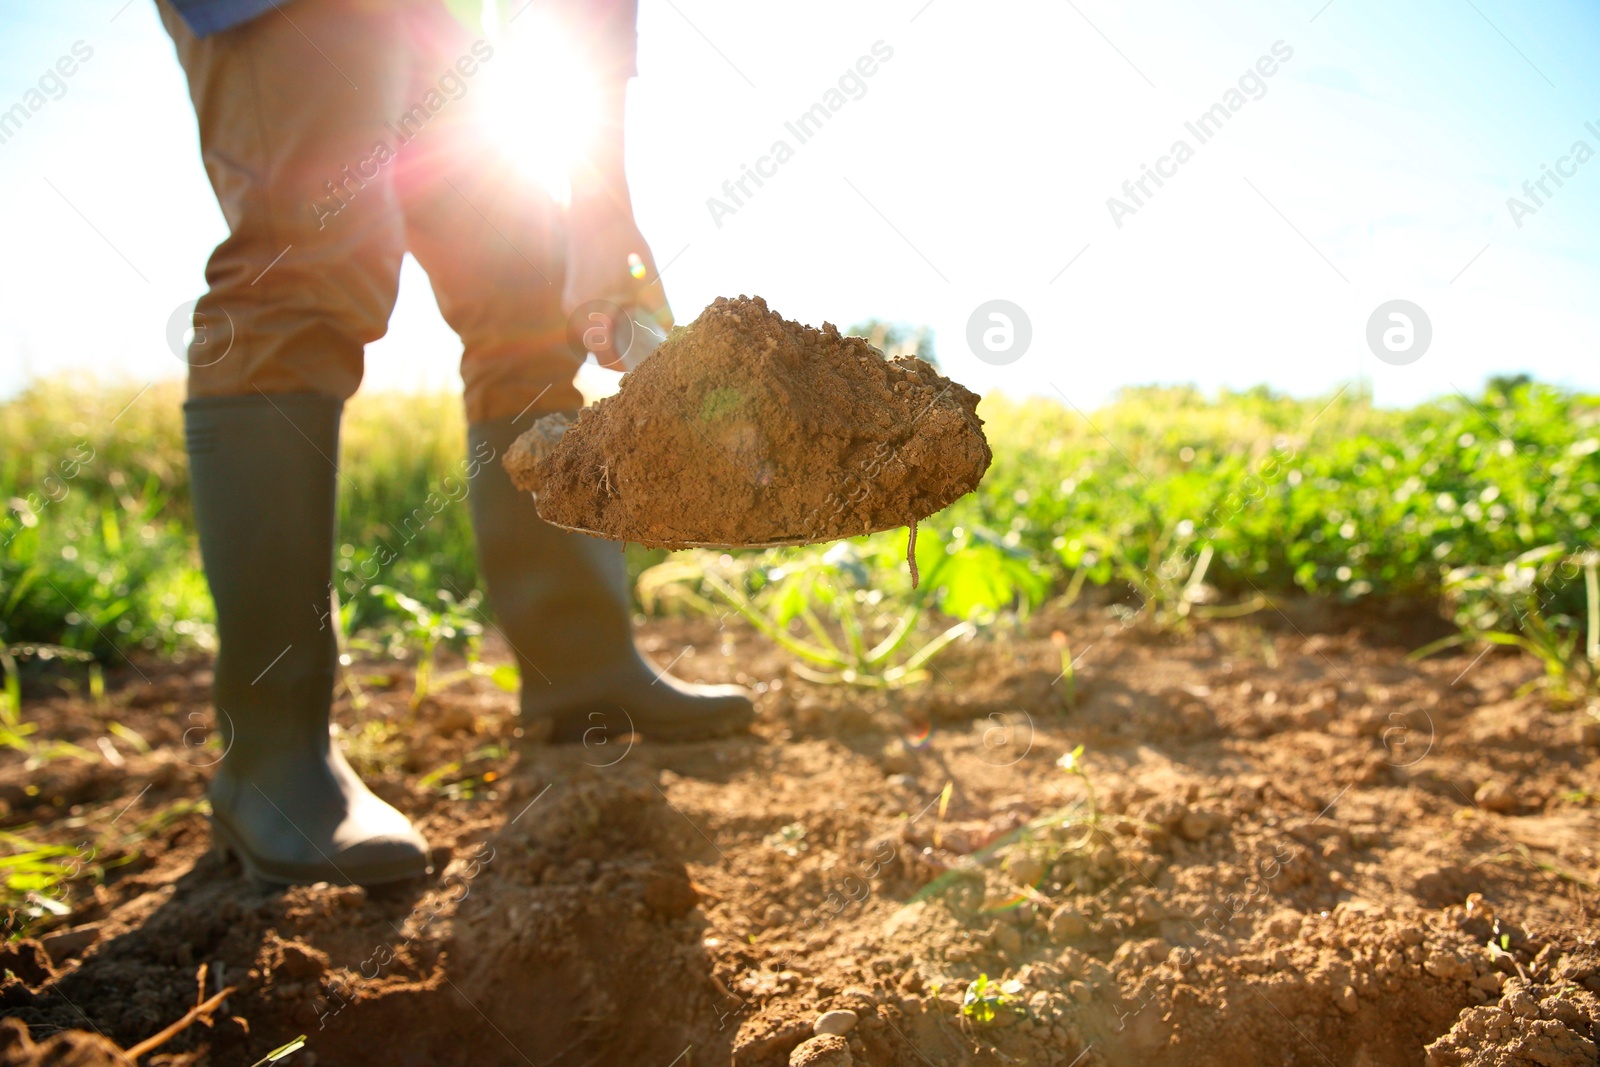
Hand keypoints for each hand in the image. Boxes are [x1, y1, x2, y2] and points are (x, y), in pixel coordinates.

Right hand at [563, 203, 672, 369]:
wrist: (595, 211)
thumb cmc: (623, 246)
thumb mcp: (649, 283)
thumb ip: (660, 314)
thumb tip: (671, 338)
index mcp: (591, 317)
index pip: (608, 359)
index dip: (628, 367)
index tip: (647, 370)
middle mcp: (574, 314)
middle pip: (598, 352)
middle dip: (620, 356)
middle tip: (646, 356)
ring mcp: (570, 304)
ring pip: (591, 337)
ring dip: (611, 340)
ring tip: (637, 337)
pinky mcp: (573, 294)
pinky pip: (587, 320)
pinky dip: (604, 325)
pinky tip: (624, 317)